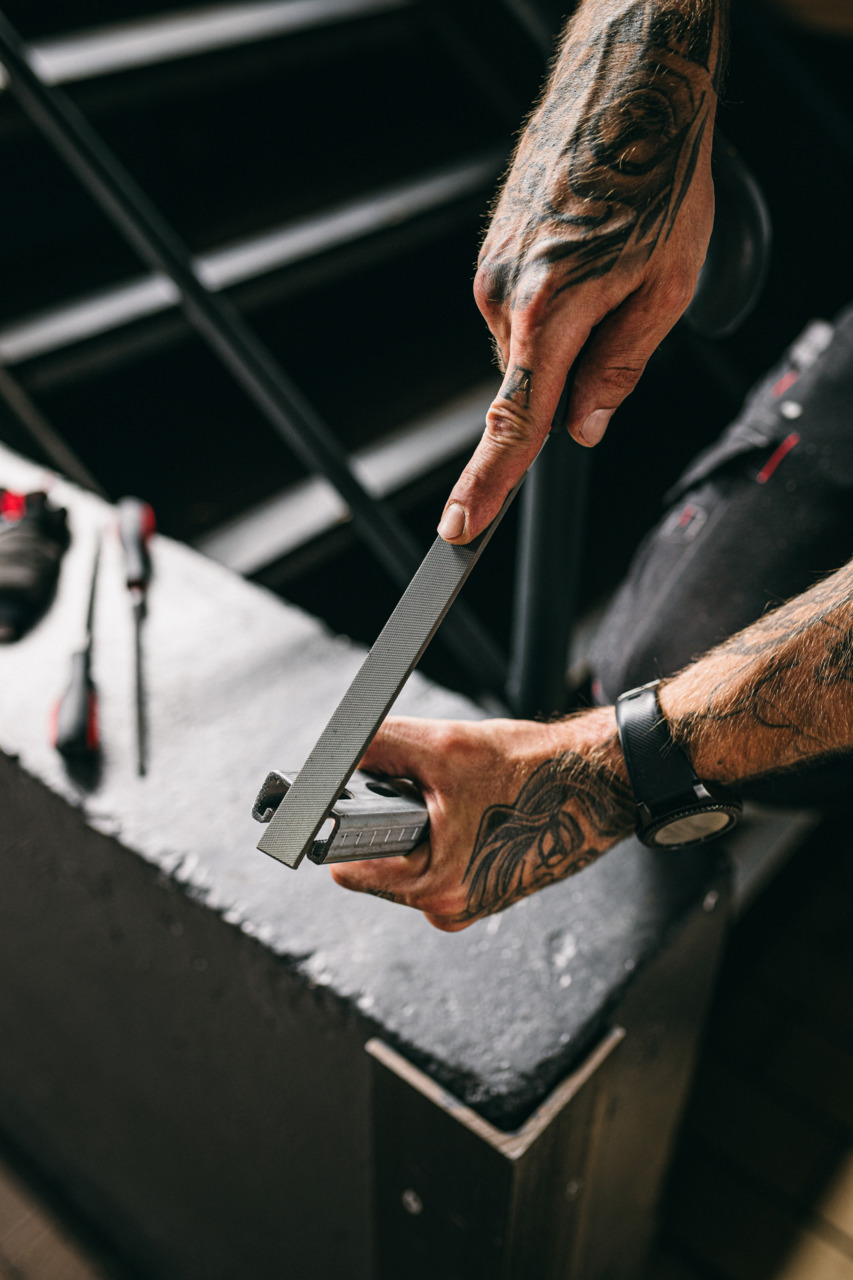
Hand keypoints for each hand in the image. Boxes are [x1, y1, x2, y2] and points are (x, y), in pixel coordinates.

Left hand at [329, 709, 633, 930]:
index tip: (341, 800)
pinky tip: (474, 805)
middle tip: (427, 787)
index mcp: (435, 888)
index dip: (340, 825)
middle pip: (378, 860)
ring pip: (409, 857)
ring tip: (458, 794)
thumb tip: (333, 750)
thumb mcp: (444, 746)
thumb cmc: (535, 772)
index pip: (347, 867)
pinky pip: (440, 858)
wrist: (596, 783)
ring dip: (420, 822)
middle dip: (390, 818)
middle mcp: (449, 907)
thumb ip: (377, 746)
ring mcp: (468, 901)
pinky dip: (445, 828)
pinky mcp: (484, 888)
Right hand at [437, 0, 722, 543]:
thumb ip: (619, 371)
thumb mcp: (667, 288)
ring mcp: (487, 269)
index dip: (489, 485)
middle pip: (532, 383)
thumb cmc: (660, 178)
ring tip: (611, 262)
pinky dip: (552, 303)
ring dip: (568, 330)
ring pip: (527, 345)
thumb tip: (583, 429)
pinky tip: (587, 250)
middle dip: (575, 374)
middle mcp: (502, 293)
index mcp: (550, 308)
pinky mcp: (487, 252)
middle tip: (627, 309)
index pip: (516, 421)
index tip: (461, 531)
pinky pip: (517, 310)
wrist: (630, 83)